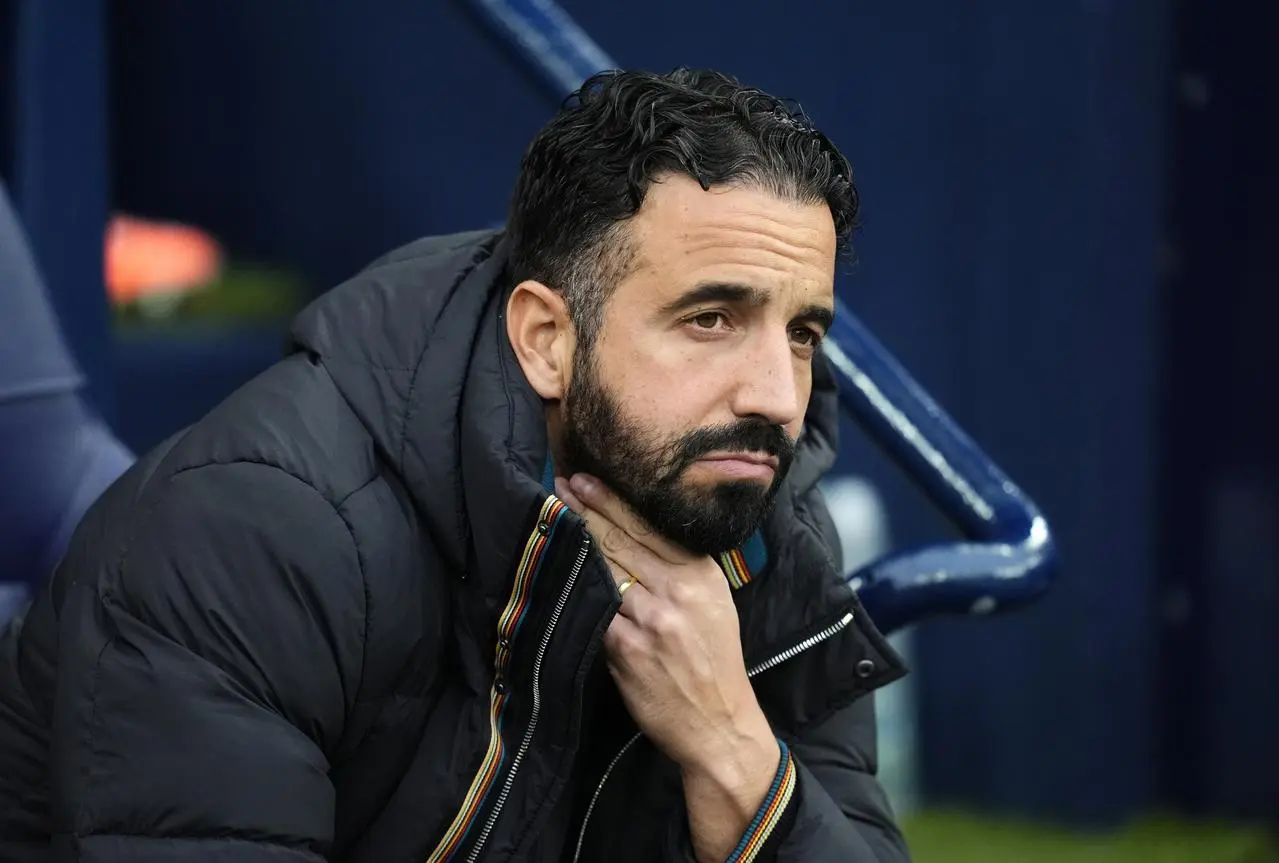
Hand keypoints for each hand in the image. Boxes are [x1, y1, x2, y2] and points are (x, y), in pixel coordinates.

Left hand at [555, 474, 775, 772]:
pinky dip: (577, 588)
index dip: (612, 500)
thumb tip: (635, 532)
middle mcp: (679, 590)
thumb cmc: (714, 661)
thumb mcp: (714, 603)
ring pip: (603, 569)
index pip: (649, 526)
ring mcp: (652, 619)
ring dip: (576, 541)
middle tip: (561, 482)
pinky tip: (560, 569)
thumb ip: (681, 569)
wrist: (719, 723)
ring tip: (553, 514)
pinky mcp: (627, 648)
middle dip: (587, 509)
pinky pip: (596, 609)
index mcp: (702, 574)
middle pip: (621, 539)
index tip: (585, 478)